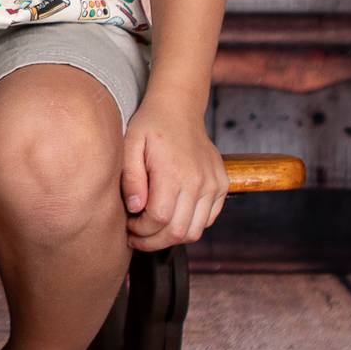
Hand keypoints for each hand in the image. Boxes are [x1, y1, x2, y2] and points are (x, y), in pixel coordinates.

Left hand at [120, 100, 228, 250]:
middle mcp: (198, 181)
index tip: (129, 225)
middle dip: (153, 241)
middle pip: (177, 232)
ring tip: (153, 229)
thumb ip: (131, 178)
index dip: (141, 230)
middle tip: (137, 236)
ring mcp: (213, 184)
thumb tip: (135, 207)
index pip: (159, 219)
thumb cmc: (151, 126)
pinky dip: (190, 226)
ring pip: (195, 231)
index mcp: (173, 172)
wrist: (179, 108)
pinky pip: (207, 220)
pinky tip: (173, 217)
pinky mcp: (221, 185)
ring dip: (171, 238)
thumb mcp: (130, 145)